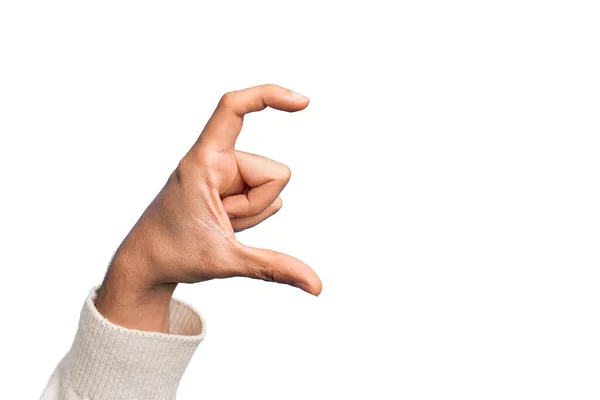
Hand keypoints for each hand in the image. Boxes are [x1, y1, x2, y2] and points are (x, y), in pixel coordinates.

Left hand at [96, 84, 321, 331]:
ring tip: (219, 222)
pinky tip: (225, 222)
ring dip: (253, 212)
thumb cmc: (173, 253)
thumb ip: (274, 268)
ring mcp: (226, 173)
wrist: (147, 263)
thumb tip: (316, 286)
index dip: (269, 96)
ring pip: (272, 187)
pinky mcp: (232, 185)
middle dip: (258, 205)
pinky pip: (266, 196)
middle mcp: (217, 160)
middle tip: (221, 221)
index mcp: (204, 161)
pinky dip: (252, 213)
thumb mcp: (225, 261)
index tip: (303, 103)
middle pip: (275, 173)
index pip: (234, 108)